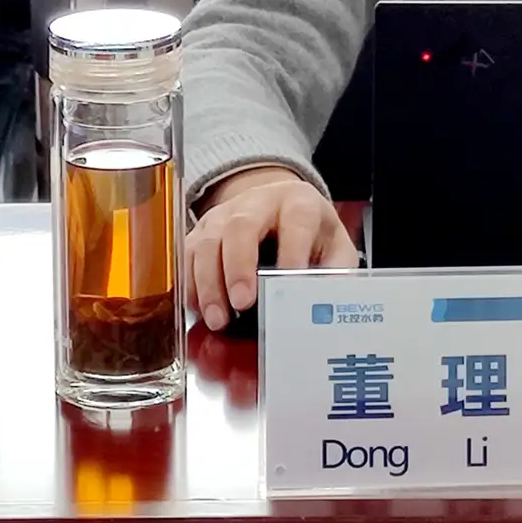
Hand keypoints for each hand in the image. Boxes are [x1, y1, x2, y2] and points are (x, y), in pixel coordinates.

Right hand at [187, 167, 357, 331]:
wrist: (279, 208)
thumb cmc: (310, 235)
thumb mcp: (335, 248)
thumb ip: (335, 274)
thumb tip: (327, 307)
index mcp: (299, 202)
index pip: (296, 221)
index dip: (292, 252)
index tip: (289, 283)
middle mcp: (257, 203)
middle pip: (241, 226)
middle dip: (239, 267)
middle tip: (242, 303)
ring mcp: (224, 215)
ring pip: (207, 242)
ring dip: (209, 284)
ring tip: (218, 319)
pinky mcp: (200, 232)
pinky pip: (186, 256)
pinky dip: (190, 285)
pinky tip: (200, 310)